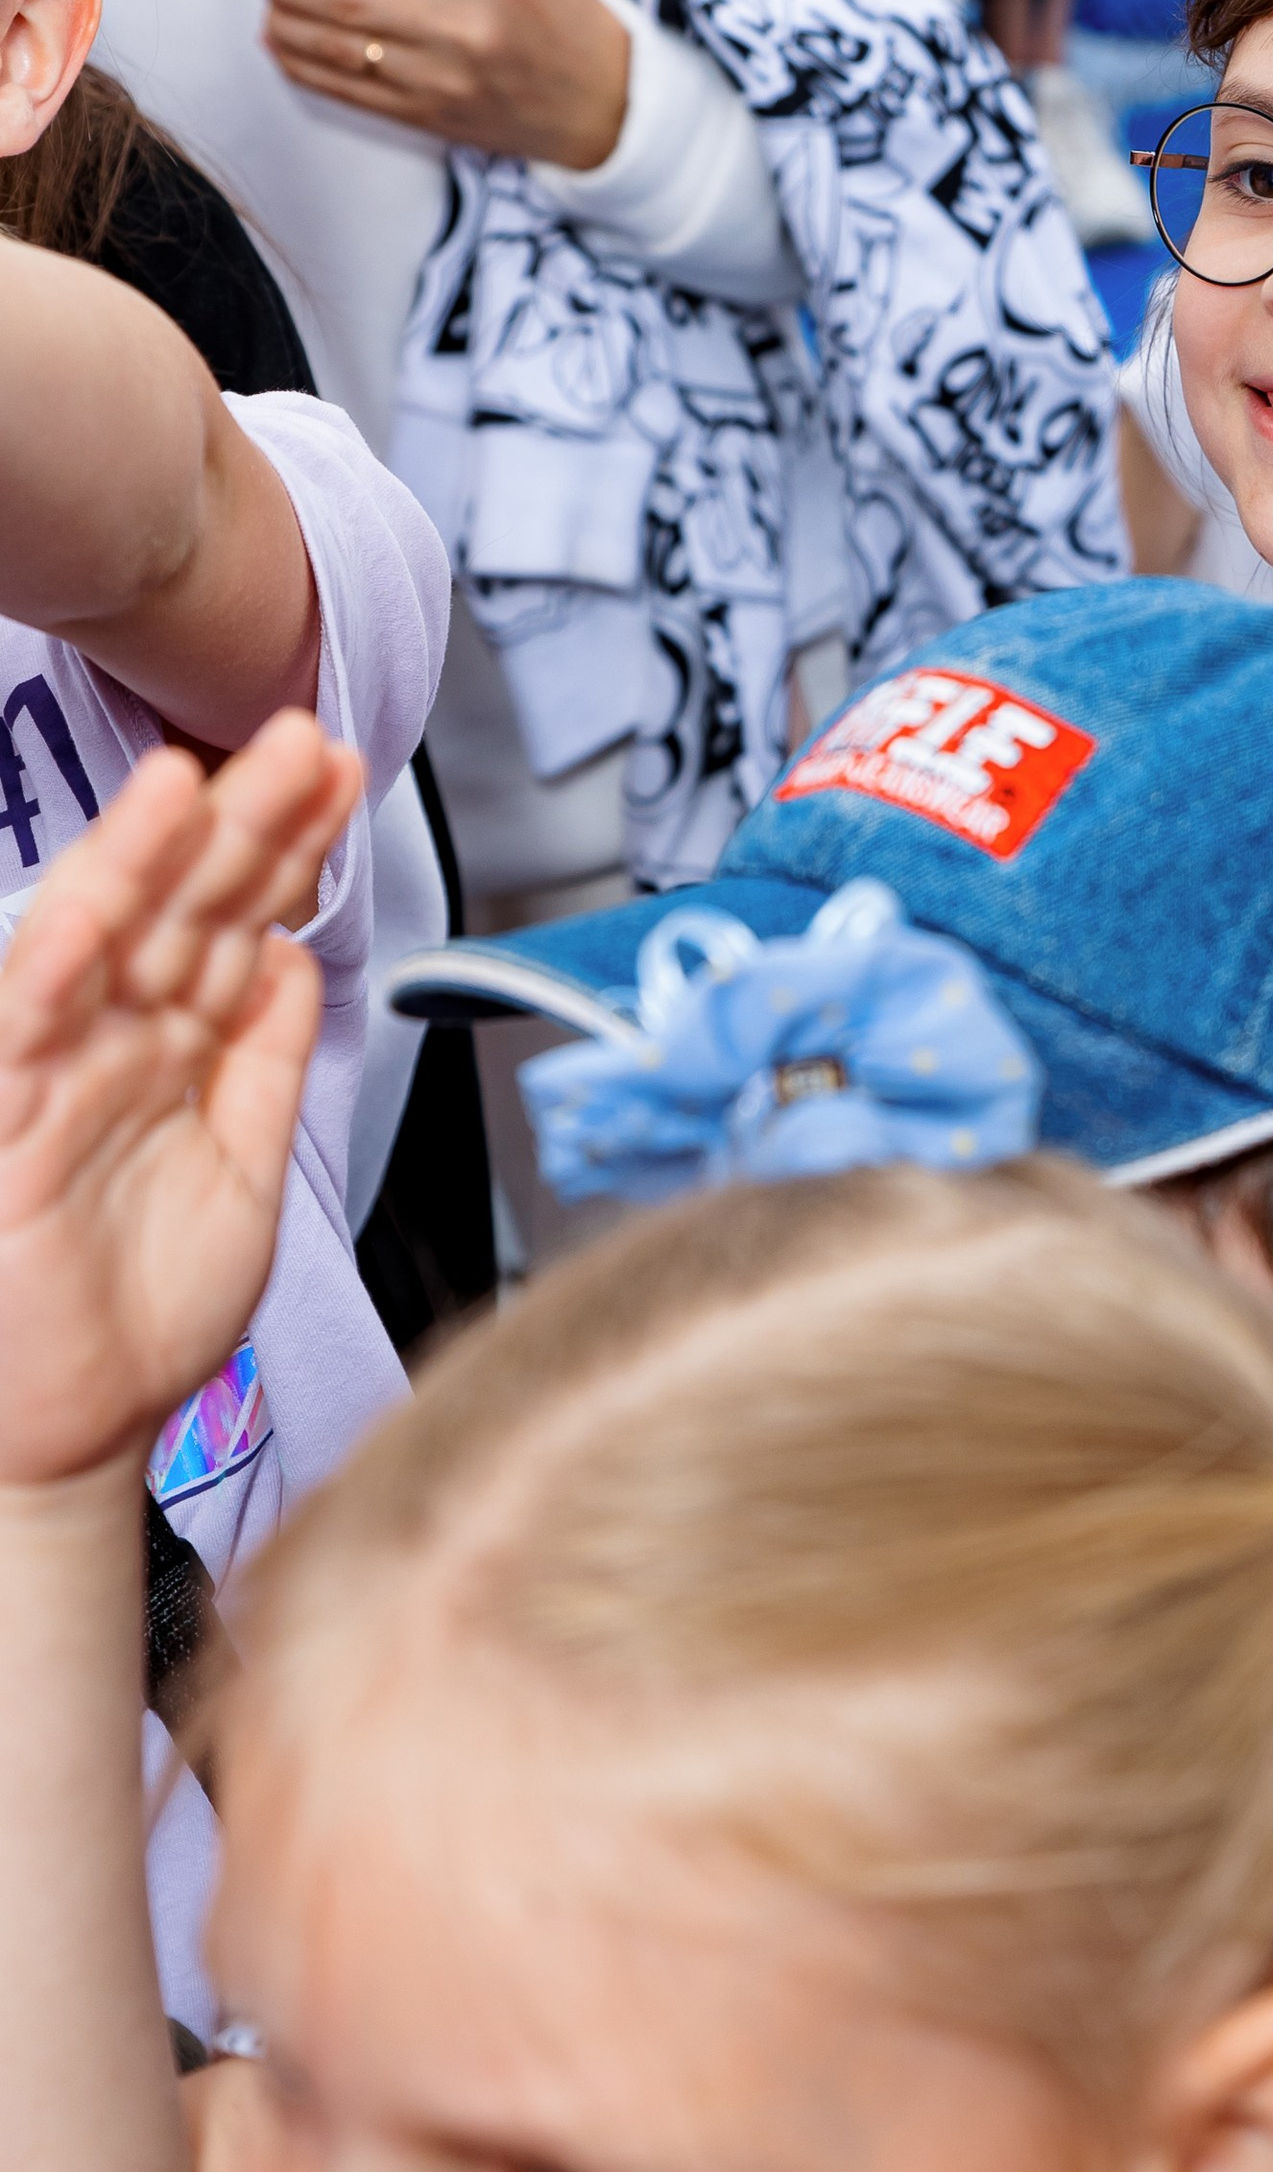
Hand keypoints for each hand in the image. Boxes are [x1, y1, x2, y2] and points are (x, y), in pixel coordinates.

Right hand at [0, 716, 360, 1487]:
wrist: (69, 1434)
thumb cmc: (142, 1318)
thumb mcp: (247, 1173)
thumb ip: (267, 1064)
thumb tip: (293, 958)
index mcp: (175, 1052)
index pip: (237, 923)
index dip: (287, 848)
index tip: (339, 773)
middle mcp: (112, 1046)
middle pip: (182, 909)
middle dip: (243, 821)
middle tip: (302, 738)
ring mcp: (53, 1076)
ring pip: (102, 942)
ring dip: (148, 857)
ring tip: (200, 776)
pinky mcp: (3, 1122)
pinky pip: (26, 1026)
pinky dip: (62, 957)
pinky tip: (99, 900)